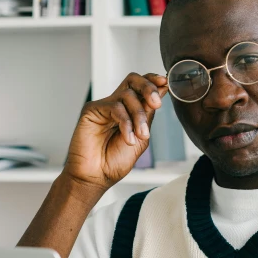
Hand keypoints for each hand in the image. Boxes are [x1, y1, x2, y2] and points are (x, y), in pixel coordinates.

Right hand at [65, 73, 167, 190]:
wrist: (96, 177)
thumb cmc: (115, 161)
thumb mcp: (141, 137)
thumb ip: (148, 115)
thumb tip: (162, 91)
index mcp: (129, 110)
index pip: (141, 87)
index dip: (153, 81)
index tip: (165, 83)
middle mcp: (117, 105)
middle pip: (133, 80)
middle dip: (148, 88)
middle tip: (157, 103)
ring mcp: (104, 106)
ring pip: (127, 95)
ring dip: (138, 116)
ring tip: (141, 135)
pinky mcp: (92, 110)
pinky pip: (115, 107)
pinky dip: (126, 123)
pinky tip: (128, 138)